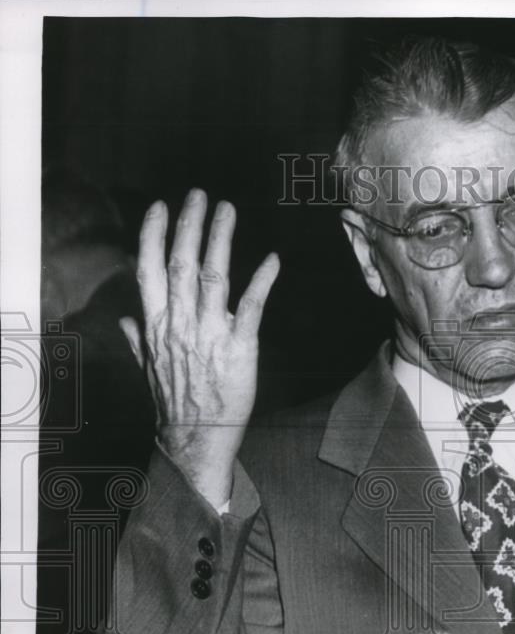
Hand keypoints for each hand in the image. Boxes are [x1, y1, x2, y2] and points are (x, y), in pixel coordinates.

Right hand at [120, 188, 279, 506]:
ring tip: (227, 210)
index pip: (150, 270)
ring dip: (221, 240)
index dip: (154, 235)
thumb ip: (137, 339)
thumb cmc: (175, 402)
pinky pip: (251, 308)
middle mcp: (180, 323)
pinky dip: (262, 281)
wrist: (195, 439)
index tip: (160, 207)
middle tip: (198, 194)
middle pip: (182, 264)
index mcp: (157, 325)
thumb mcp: (148, 368)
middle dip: (189, 225)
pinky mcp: (239, 348)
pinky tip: (272, 259)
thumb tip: (123, 320)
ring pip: (213, 277)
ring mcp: (210, 334)